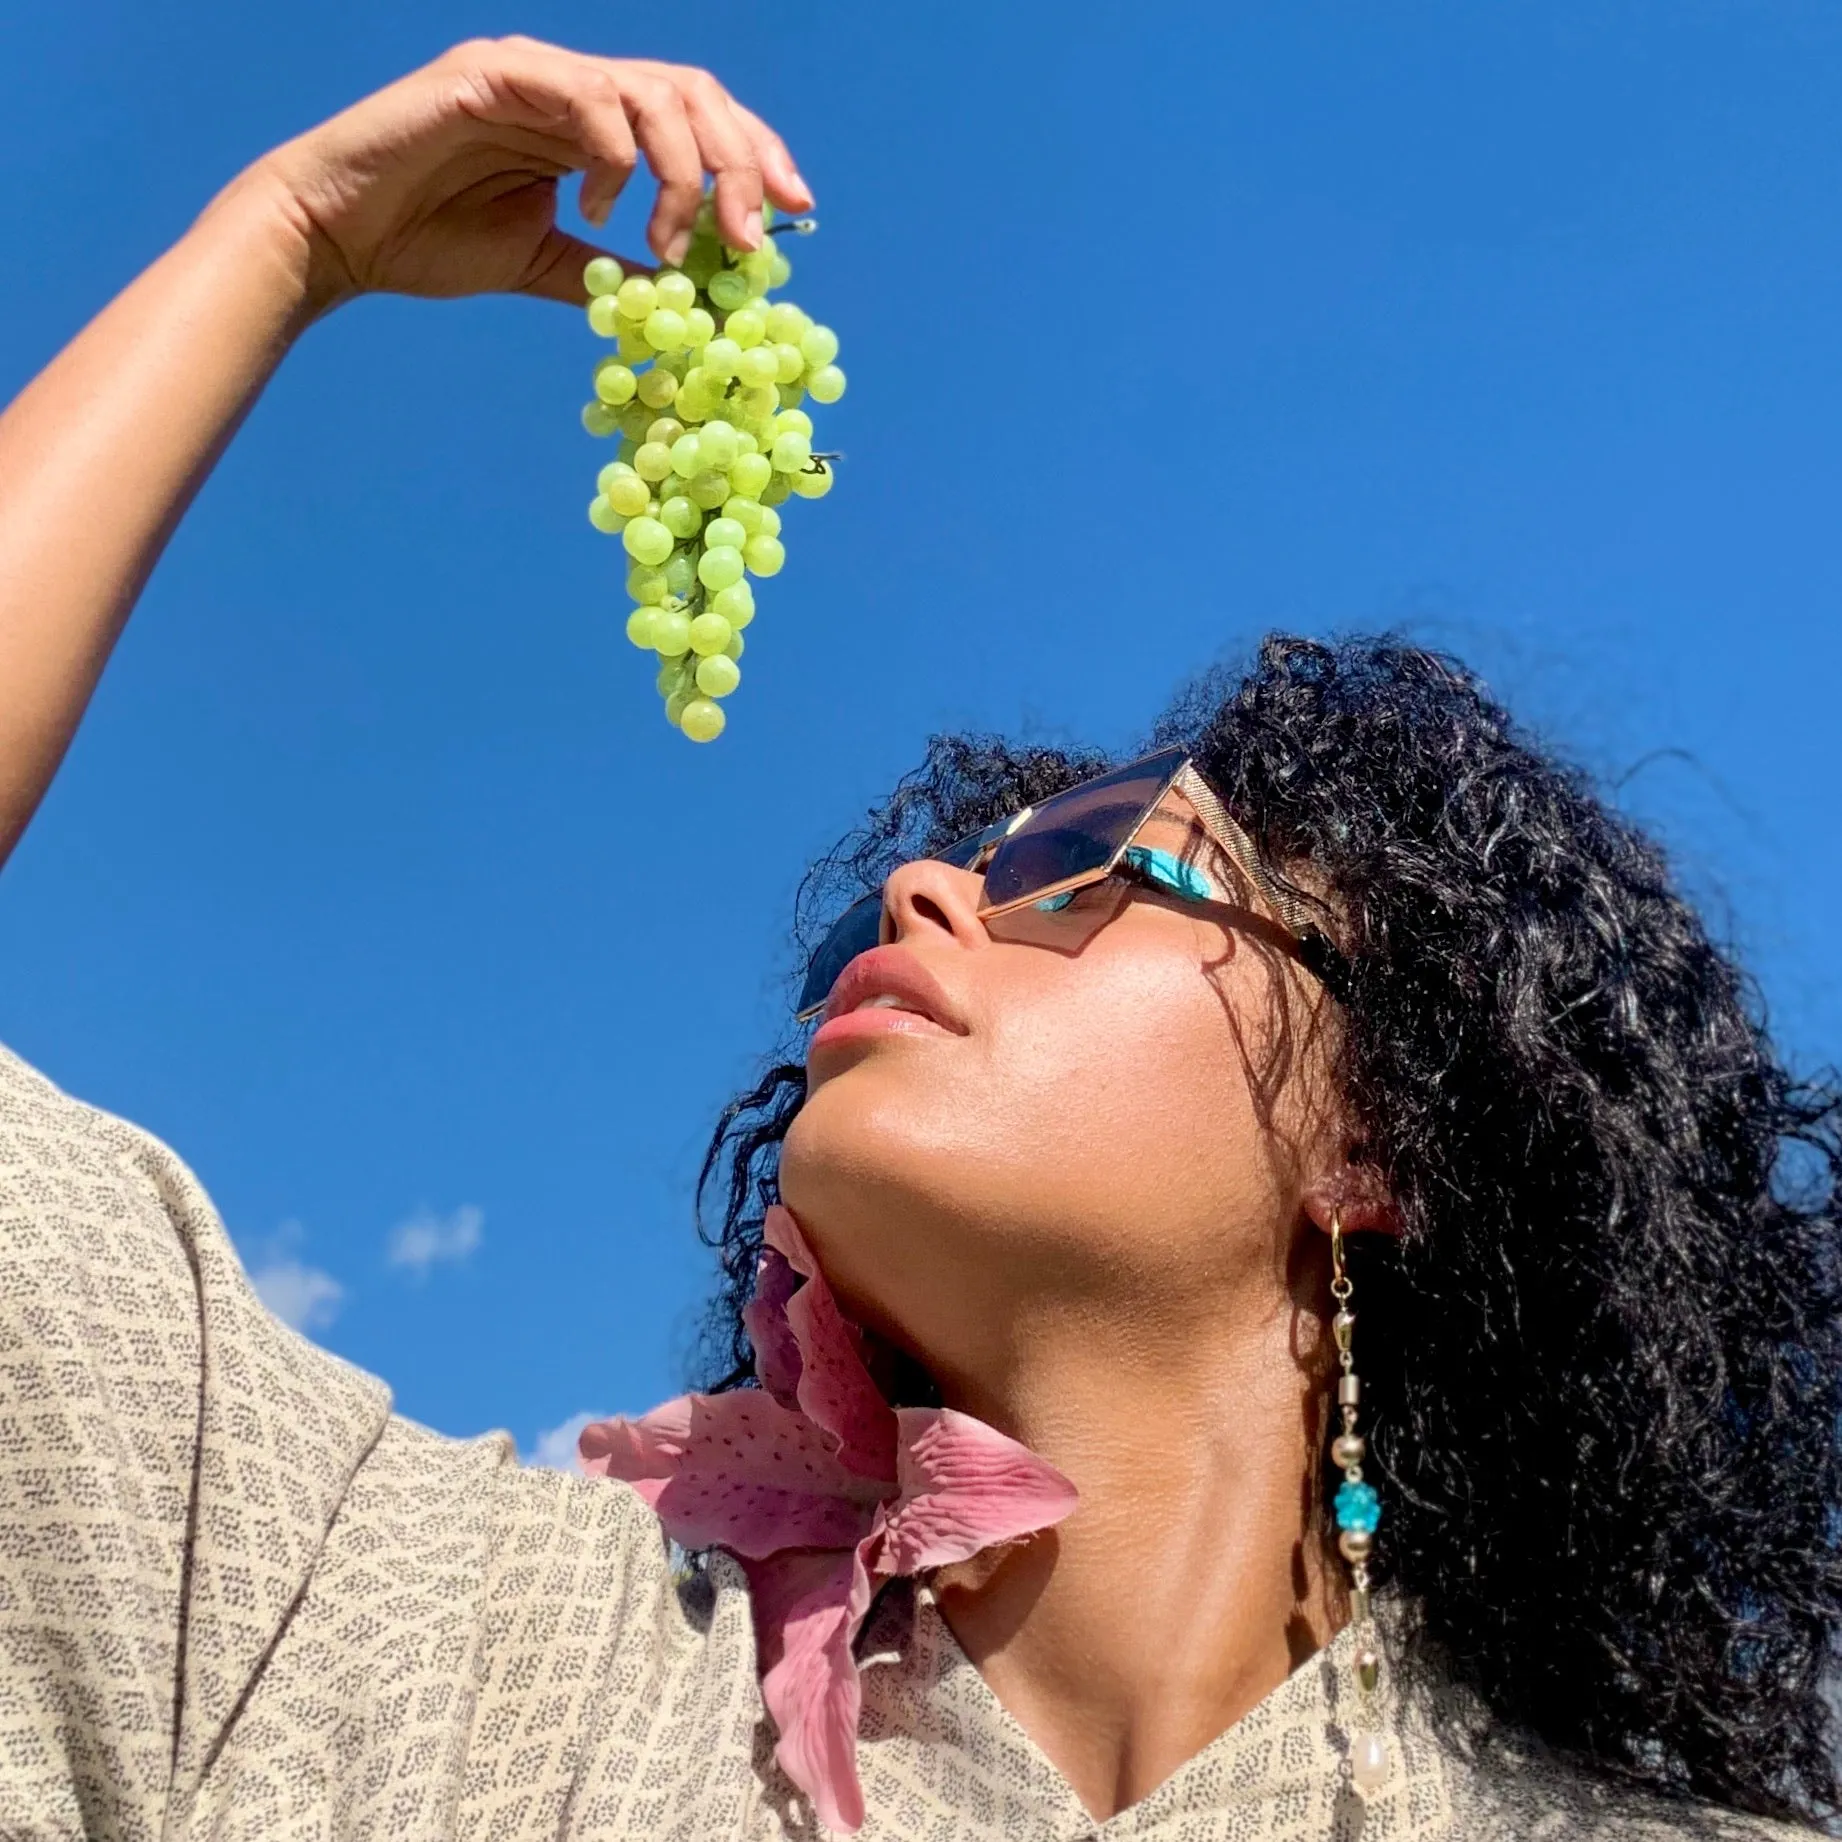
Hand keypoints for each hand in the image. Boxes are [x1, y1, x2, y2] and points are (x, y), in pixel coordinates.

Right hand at [248, 37, 811, 315]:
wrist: (338, 239)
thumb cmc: (429, 244)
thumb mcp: (549, 266)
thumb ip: (619, 273)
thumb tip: (693, 300)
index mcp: (589, 123)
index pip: (698, 117)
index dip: (754, 157)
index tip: (796, 211)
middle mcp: (569, 85)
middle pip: (692, 93)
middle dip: (739, 164)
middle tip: (751, 238)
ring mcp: (532, 73)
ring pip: (648, 91)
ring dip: (684, 172)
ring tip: (672, 243)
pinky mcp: (490, 75)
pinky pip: (584, 96)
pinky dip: (614, 156)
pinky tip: (602, 210)